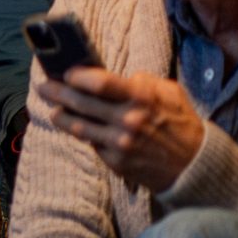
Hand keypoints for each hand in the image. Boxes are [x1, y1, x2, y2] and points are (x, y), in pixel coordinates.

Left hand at [35, 67, 205, 193]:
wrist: (194, 165)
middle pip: (81, 103)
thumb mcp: (170, 93)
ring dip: (61, 116)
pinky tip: (76, 127)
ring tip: (54, 108)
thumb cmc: (180, 123)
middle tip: (43, 86)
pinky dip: (84, 134)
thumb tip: (117, 75)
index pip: (100, 83)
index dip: (77, 76)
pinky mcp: (115, 162)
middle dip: (57, 92)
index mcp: (142, 98)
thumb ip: (143, 82)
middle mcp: (128, 120)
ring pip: (79, 126)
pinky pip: (92, 144)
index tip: (65, 72)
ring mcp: (120, 143)